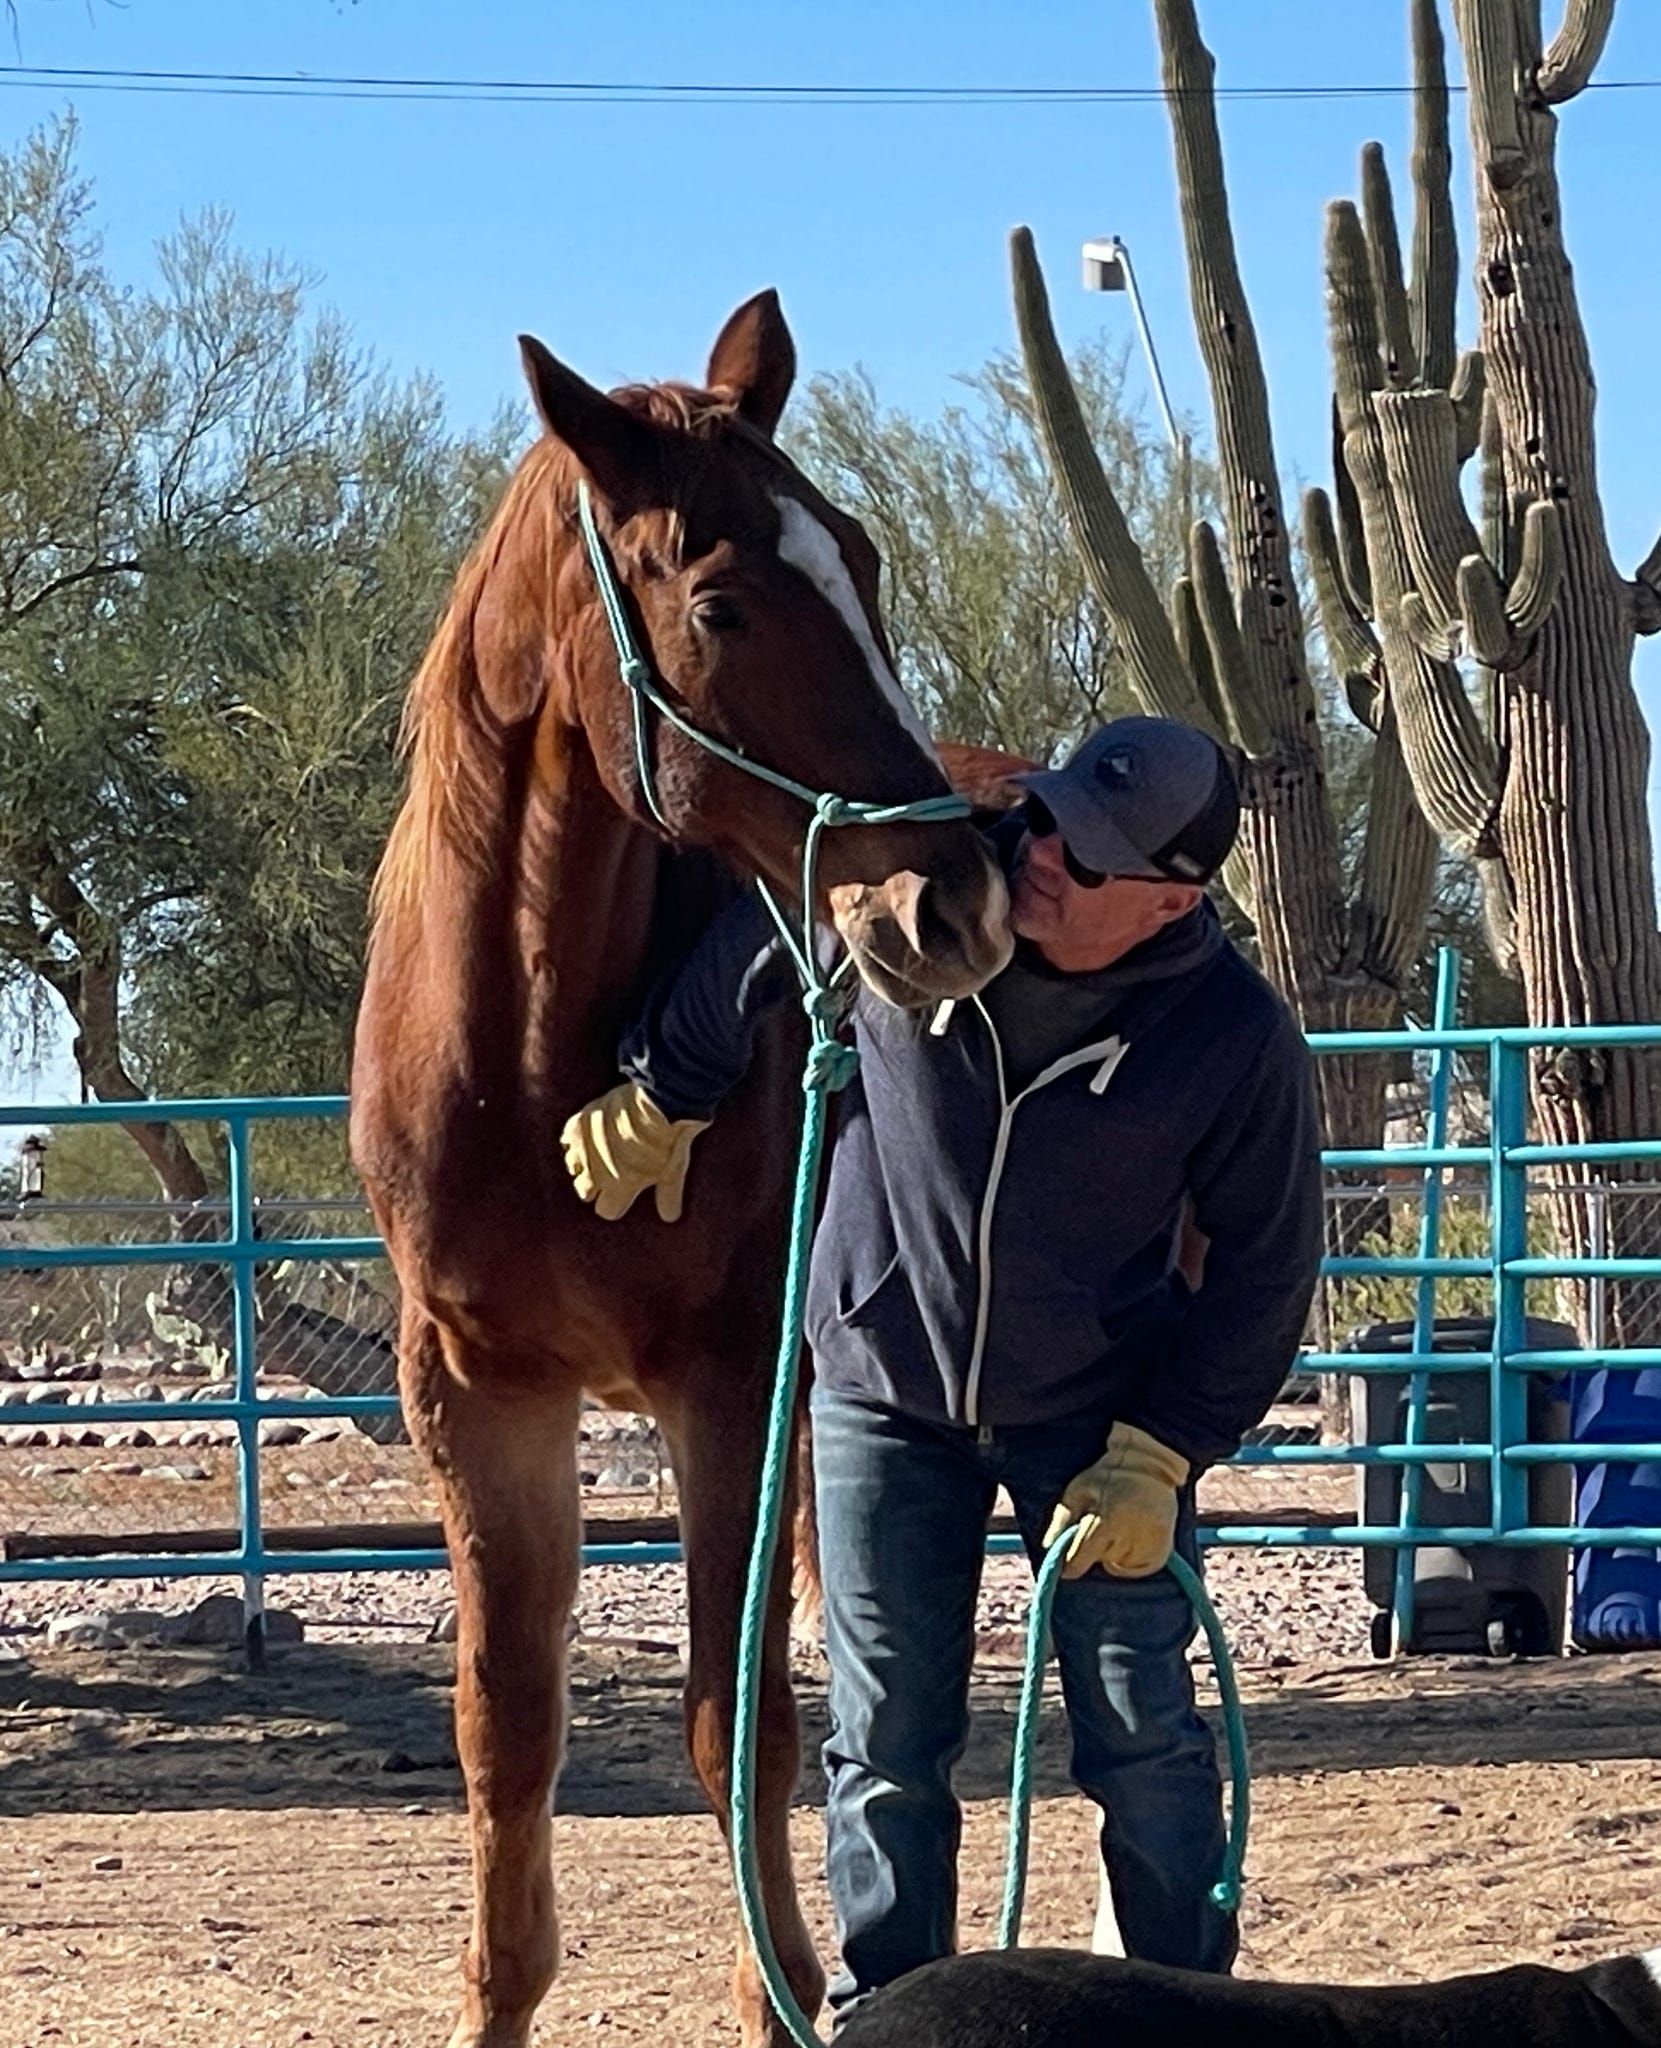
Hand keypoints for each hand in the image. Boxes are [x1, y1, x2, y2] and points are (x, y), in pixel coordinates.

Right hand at [560, 1081, 709, 1223]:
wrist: (655, 1101)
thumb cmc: (667, 1138)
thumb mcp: (674, 1170)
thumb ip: (668, 1195)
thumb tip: (670, 1217)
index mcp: (618, 1190)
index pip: (607, 1210)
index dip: (617, 1201)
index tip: (624, 1190)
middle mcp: (595, 1175)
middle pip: (585, 1191)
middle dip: (596, 1184)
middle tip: (613, 1168)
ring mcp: (584, 1150)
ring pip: (573, 1165)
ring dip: (585, 1160)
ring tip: (602, 1148)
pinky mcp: (577, 1125)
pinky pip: (567, 1139)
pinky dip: (577, 1138)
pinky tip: (591, 1133)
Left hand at [1042, 1422, 1189, 1579]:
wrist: (1150, 1466)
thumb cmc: (1108, 1477)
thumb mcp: (1079, 1489)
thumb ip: (1062, 1519)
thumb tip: (1049, 1547)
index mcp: (1107, 1519)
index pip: (1080, 1557)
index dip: (1070, 1562)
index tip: (1067, 1565)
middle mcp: (1131, 1535)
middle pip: (1101, 1560)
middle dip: (1096, 1548)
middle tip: (1102, 1525)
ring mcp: (1150, 1544)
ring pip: (1120, 1565)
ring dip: (1115, 1553)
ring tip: (1120, 1527)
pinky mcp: (1163, 1550)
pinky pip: (1140, 1569)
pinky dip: (1133, 1560)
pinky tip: (1133, 1538)